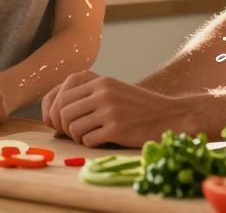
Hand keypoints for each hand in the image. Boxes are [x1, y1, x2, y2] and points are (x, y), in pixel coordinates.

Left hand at [45, 71, 183, 147]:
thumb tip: (54, 110)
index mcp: (100, 81)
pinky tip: (101, 140)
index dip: (56, 112)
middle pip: (63, 112)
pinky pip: (87, 140)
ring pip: (73, 128)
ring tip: (89, 136)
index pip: (61, 95)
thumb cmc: (139, 107)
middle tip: (73, 133)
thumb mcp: (113, 91)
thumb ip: (88, 95)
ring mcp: (110, 111)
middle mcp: (103, 93)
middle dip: (63, 127)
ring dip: (77, 136)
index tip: (60, 123)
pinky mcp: (117, 129)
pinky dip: (90, 144)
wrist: (170, 116)